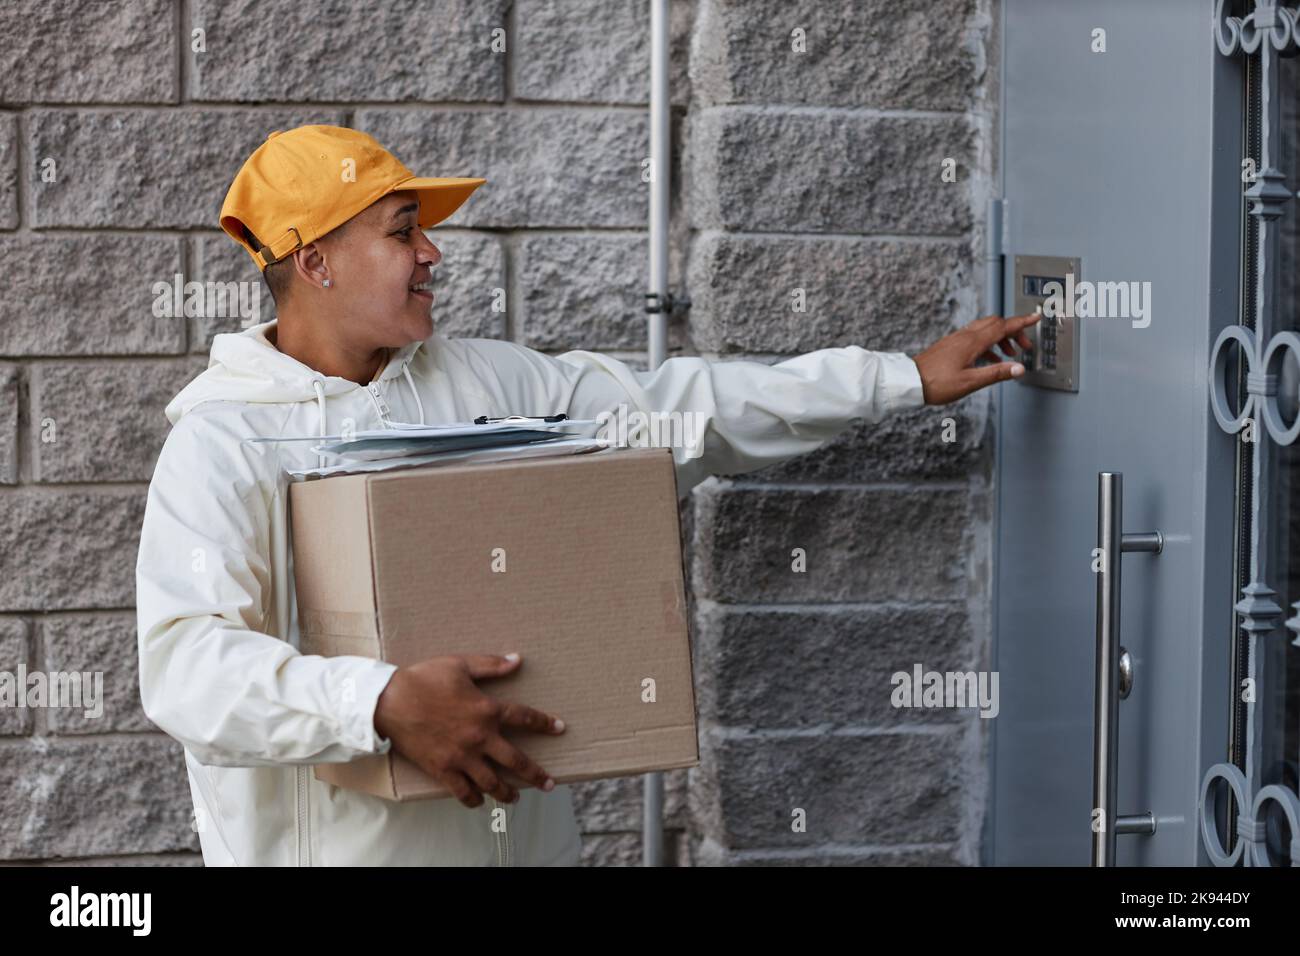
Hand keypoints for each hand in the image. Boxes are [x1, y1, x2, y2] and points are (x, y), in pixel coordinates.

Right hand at [373, 653, 565, 807]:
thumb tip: (518, 659)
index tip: (559, 728)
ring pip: (491, 782)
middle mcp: (479, 737)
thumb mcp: (460, 664)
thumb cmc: (424, 679)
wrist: (389, 701)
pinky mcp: (442, 770)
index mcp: (487, 709)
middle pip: (515, 760)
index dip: (544, 723)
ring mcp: (461, 756)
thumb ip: (491, 665)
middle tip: (549, 784)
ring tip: (516, 797)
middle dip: (535, 774)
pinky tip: (479, 802)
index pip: (525, 718)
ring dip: (506, 792)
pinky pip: (462, 791)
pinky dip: (473, 800)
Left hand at [911, 312, 1040, 404]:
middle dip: (1013, 331)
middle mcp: (965, 336)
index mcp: (972, 342)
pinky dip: (987, 344)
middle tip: (1024, 345)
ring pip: (985, 330)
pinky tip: (989, 359)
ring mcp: (956, 339)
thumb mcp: (970, 382)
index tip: (1036, 317)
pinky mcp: (951, 345)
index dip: (1022, 322)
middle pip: (995, 323)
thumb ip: (996, 373)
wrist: (910, 381)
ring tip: (1009, 355)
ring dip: (1001, 338)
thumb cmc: (936, 383)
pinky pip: (974, 338)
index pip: (1003, 326)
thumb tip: (1018, 369)